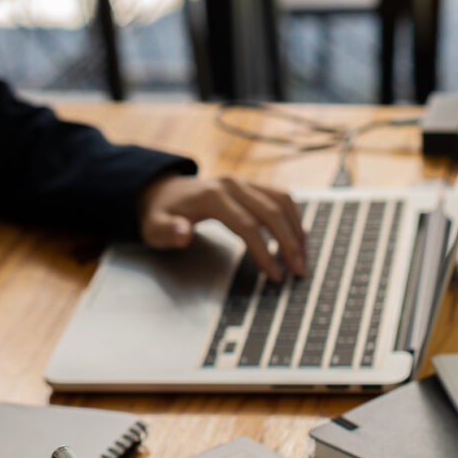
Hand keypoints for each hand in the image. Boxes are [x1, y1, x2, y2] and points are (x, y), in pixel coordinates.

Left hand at [137, 174, 305, 280]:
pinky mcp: (251, 185)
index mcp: (212, 196)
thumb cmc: (160, 214)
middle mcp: (233, 184)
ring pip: (282, 200)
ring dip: (297, 229)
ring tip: (303, 257)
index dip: (264, 251)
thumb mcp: (153, 227)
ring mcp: (244, 182)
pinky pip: (281, 197)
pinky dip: (293, 217)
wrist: (162, 191)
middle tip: (299, 270)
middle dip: (289, 243)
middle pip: (272, 212)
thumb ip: (167, 231)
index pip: (247, 225)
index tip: (275, 275)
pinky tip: (298, 238)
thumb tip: (183, 233)